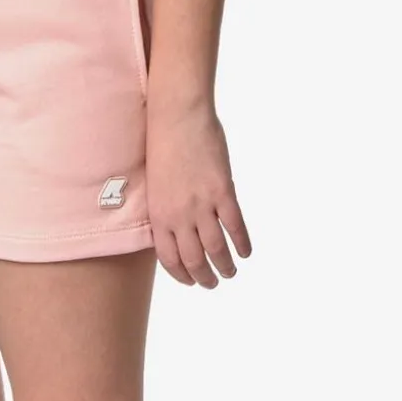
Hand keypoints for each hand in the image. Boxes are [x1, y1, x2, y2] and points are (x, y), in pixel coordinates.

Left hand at [146, 99, 251, 286]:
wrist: (177, 117)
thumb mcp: (155, 184)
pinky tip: (246, 252)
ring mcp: (202, 204)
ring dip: (225, 266)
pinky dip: (242, 243)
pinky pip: (235, 226)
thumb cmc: (162, 145)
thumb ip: (166, 209)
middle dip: (204, 278)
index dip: (181, 275)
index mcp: (159, 215)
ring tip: (230, 273)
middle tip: (212, 283)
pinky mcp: (223, 191)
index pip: (169, 258)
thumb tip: (179, 230)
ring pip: (216, 248)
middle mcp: (179, 215)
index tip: (190, 281)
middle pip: (194, 260)